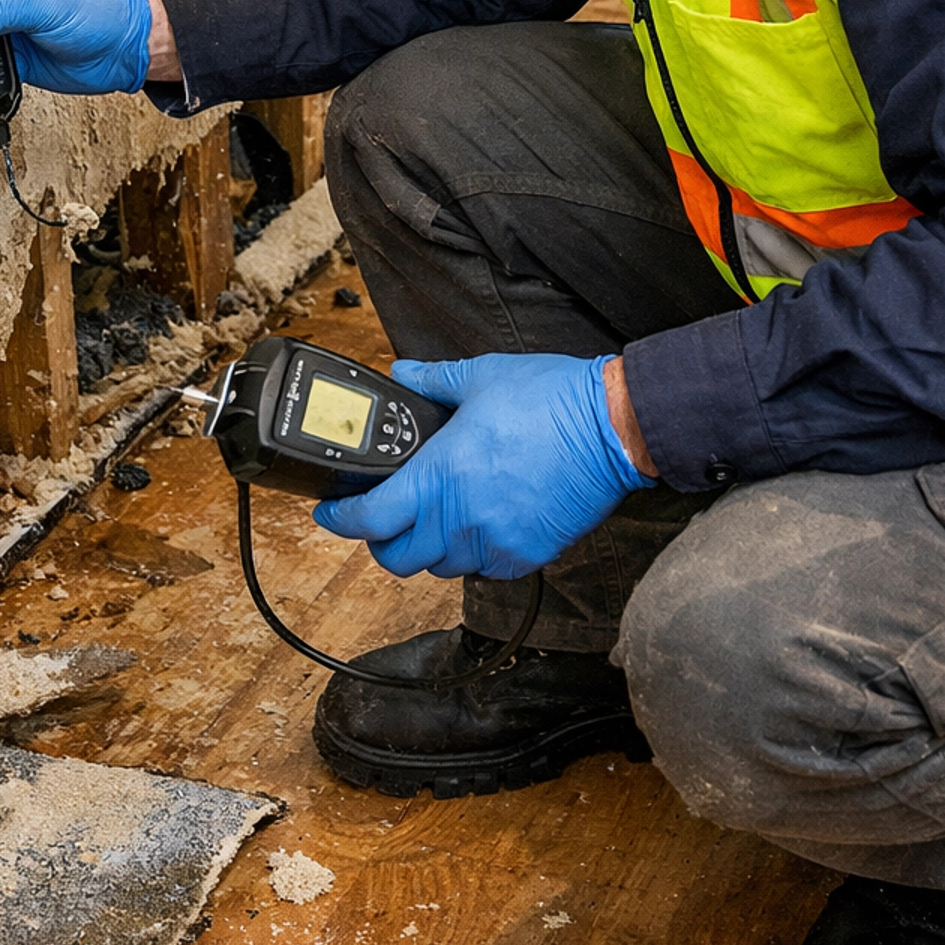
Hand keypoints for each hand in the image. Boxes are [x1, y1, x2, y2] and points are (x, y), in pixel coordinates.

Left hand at [314, 351, 652, 580]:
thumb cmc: (552, 401)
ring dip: (428, 547)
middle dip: (382, 540)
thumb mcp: (482, 377)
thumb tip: (403, 373)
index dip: (339, 519)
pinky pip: (482, 571)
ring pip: (439, 567)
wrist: (613, 428)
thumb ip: (433, 380)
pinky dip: (470, 555)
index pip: (369, 519)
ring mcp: (494, 542)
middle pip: (397, 557)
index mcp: (439, 476)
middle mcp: (460, 518)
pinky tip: (476, 526)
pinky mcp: (525, 555)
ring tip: (433, 518)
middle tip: (384, 518)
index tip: (331, 510)